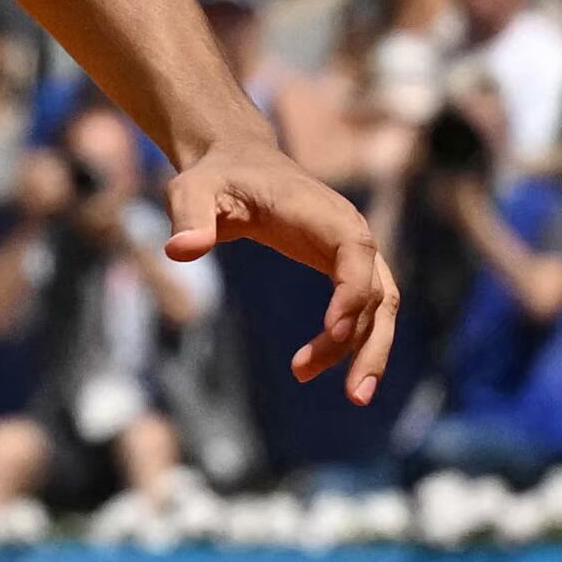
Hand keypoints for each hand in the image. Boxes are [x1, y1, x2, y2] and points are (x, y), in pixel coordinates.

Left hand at [166, 134, 399, 401]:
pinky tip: (319, 369)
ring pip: (377, 309)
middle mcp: (350, 234)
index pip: (355, 252)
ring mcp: (353, 254)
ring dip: (366, 352)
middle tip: (356, 395)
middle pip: (380, 292)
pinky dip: (350, 343)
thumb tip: (181, 252)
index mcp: (323, 212)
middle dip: (372, 342)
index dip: (352, 292)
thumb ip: (188, 217)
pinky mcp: (343, 270)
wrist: (238, 164)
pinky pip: (360, 312)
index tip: (332, 332)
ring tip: (350, 397)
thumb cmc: (216, 177)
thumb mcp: (192, 190)